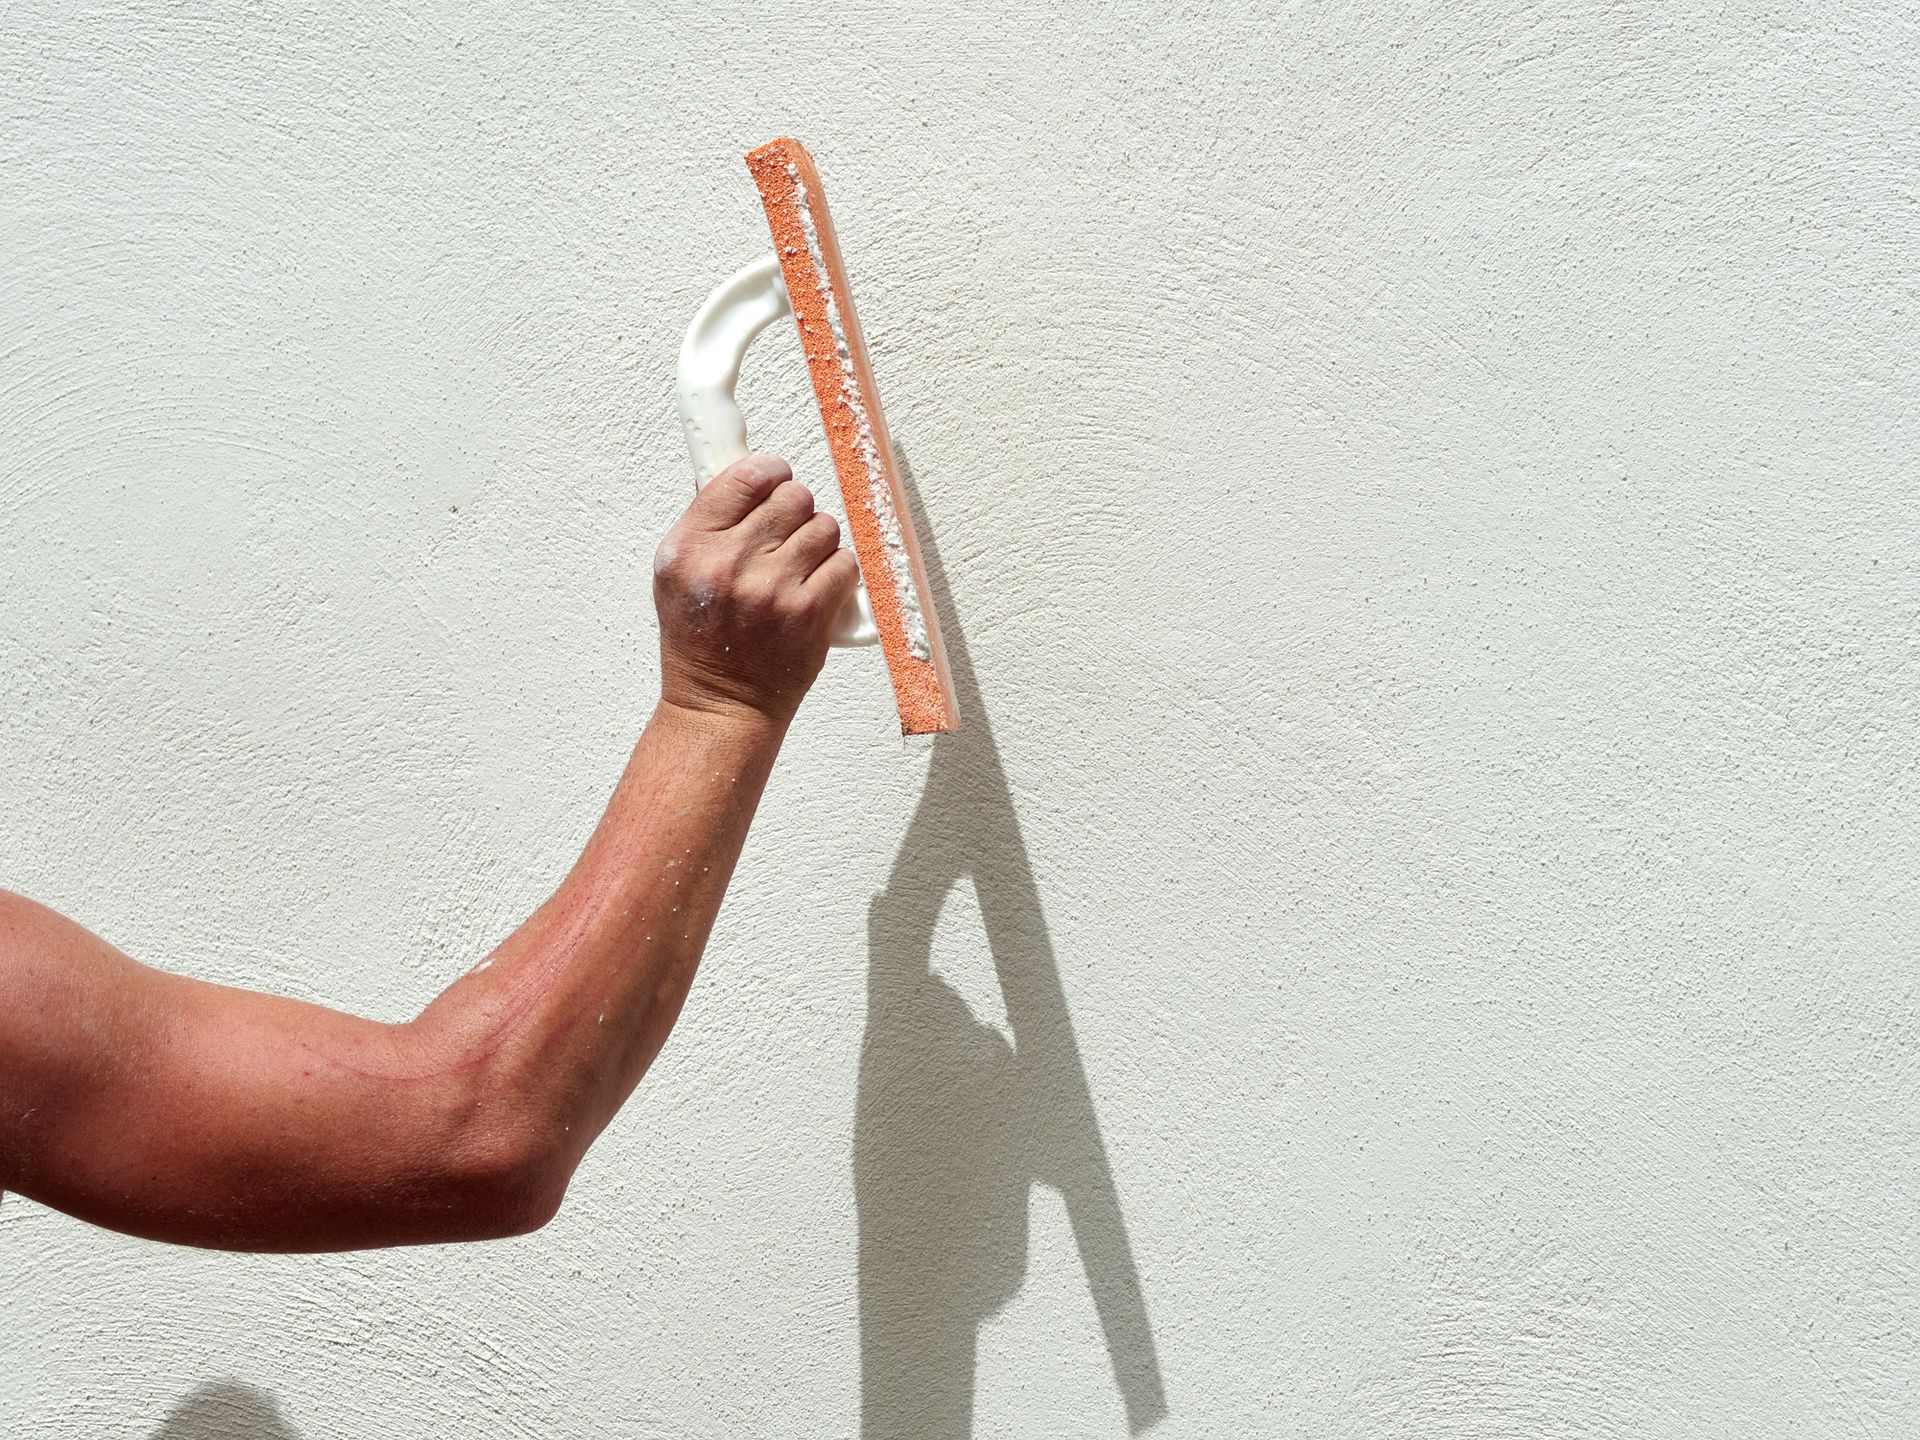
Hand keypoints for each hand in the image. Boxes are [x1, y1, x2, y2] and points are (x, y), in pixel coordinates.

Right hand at [652, 453, 861, 726]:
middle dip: (796, 510)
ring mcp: (772, 588)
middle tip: (787, 535)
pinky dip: (839, 572)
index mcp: (689, 548)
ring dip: (819, 542)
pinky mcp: (810, 612)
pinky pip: (846, 562)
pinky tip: (818, 587)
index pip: (744, 476)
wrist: (721, 704)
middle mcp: (728, 564)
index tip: (776, 479)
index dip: (770, 472)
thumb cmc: (700, 641)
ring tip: (800, 567)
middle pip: (793, 496)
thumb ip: (707, 524)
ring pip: (825, 526)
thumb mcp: (676, 576)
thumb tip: (746, 472)